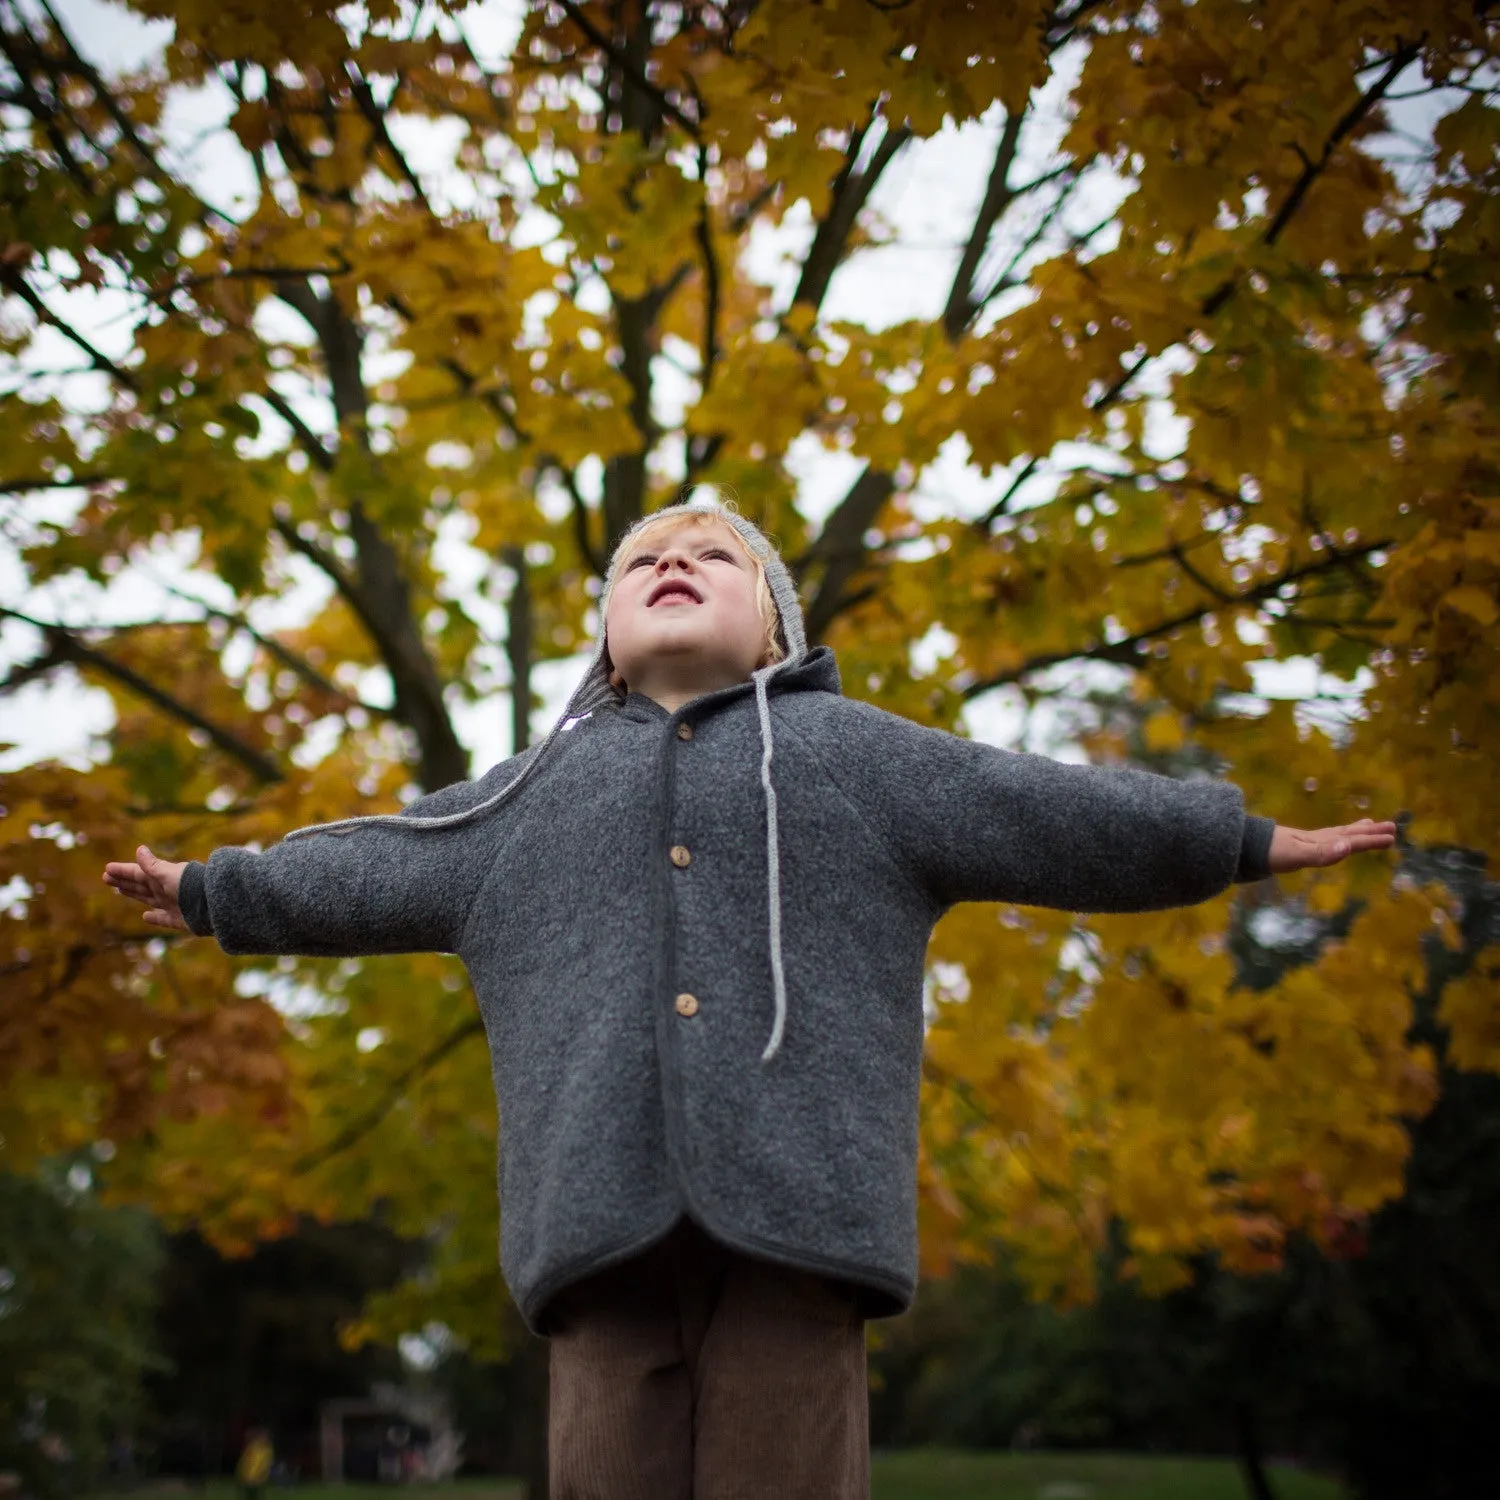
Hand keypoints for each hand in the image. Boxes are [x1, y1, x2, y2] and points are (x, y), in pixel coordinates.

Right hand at [103, 845, 188, 930]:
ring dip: (134, 894)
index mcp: (162, 877)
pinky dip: (154, 918)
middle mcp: (166, 890)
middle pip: (140, 885)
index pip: (137, 873)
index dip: (123, 871)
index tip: (107, 868)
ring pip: (148, 899)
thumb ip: (152, 865)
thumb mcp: (168, 874)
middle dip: (124, 881)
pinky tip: (145, 916)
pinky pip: (163, 919)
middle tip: (107, 878)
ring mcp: (172, 905)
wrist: (213, 905)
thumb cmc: (191, 886)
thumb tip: (140, 849)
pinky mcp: (179, 920)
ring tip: (121, 890)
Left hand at [1268, 819, 1397, 873]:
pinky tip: (1332, 841)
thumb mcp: (1297, 855)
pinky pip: (1323, 841)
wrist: (1243, 847)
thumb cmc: (1270, 853)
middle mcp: (1316, 840)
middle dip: (1369, 833)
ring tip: (1368, 826)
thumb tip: (1348, 846)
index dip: (1371, 840)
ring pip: (1337, 836)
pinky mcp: (1296, 848)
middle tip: (1391, 828)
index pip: (1351, 840)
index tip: (1391, 836)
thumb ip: (1322, 853)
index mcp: (1320, 842)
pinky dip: (1335, 839)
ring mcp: (1306, 842)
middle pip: (1348, 835)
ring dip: (1355, 833)